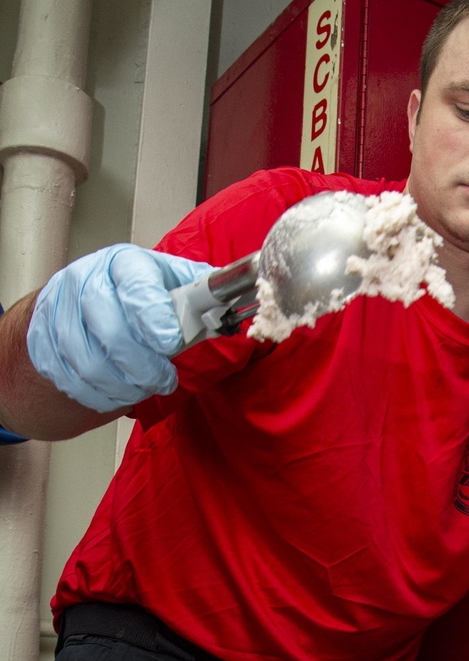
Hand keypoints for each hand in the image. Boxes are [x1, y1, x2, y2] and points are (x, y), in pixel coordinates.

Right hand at [27, 244, 212, 411]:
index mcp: (123, 264)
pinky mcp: (42, 345)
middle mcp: (86, 283)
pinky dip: (100, 396)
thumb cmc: (130, 295)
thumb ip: (198, 291)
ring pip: (91, 364)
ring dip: (125, 386)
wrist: (73, 306)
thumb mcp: (166, 282)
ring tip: (143, 386)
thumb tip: (235, 300)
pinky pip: (72, 381)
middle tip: (164, 379)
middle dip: (144, 366)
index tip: (170, 342)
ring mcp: (58, 314)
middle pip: (112, 333)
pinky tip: (117, 392)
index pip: (136, 285)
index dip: (154, 317)